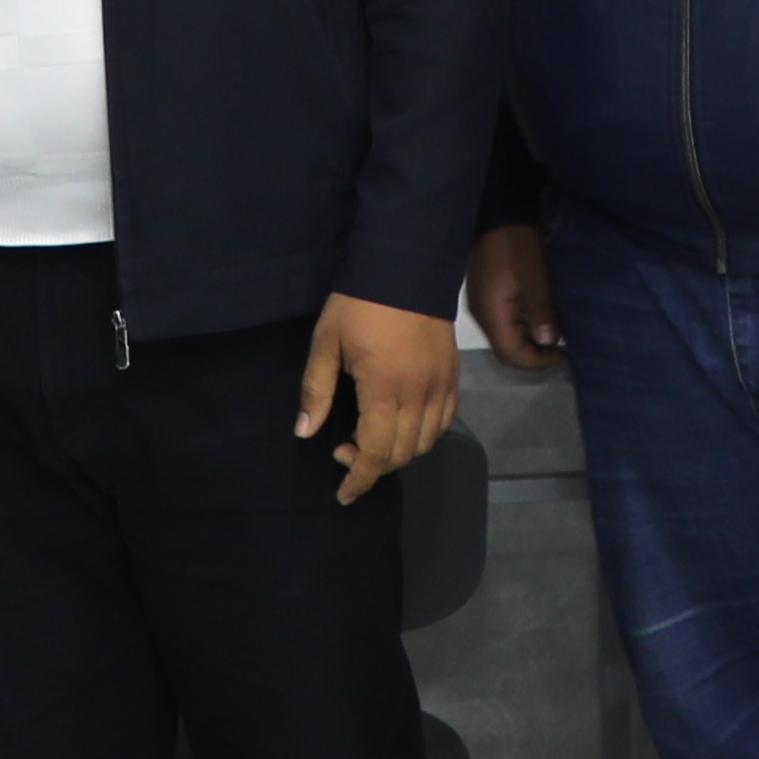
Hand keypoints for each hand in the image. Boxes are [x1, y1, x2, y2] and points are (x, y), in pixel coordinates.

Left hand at [297, 295, 459, 500]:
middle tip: (343, 451)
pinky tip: (401, 424)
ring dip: (398, 453)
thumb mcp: (326, 342)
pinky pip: (444, 422)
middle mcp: (419, 394)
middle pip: (401, 454)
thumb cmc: (359, 303)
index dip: (358, 479)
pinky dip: (423, 435)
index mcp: (384, 389)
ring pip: (425, 443)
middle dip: (371, 466)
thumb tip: (305, 431)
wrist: (407, 265)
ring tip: (371, 438)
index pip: (374, 453)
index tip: (343, 494)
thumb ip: (316, 390)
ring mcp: (441, 386)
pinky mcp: (453, 376)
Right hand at [464, 222, 562, 369]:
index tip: (563, 354)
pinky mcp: (487, 297)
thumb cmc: (516, 244)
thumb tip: (548, 341)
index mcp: (491, 313)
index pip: (511, 354)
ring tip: (555, 333)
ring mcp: (482, 306)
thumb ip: (540, 309)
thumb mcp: (534, 275)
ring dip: (529, 341)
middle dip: (534, 354)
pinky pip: (505, 323)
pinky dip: (523, 327)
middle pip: (506, 350)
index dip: (537, 361)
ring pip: (506, 338)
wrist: (498, 214)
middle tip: (561, 347)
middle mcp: (483, 315)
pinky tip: (541, 318)